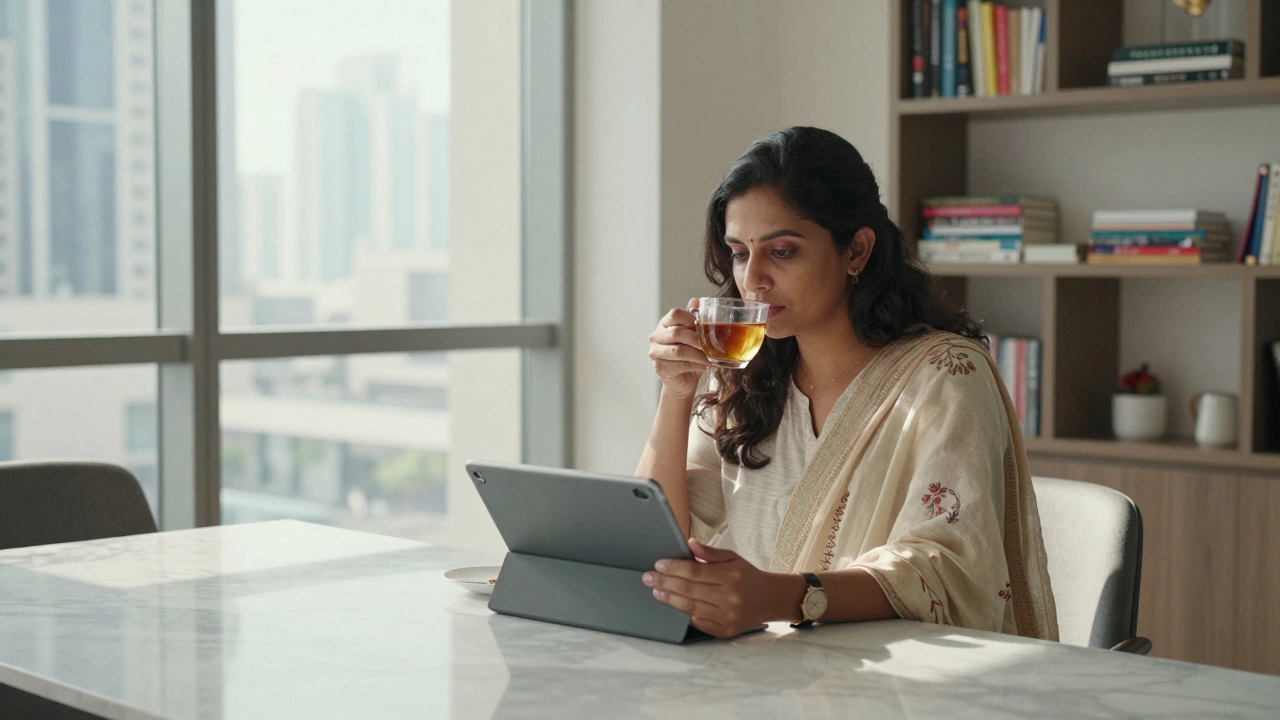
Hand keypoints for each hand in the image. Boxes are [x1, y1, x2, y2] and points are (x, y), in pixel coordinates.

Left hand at [642, 538, 795, 637]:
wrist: (769, 599)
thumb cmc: (748, 576)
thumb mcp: (732, 558)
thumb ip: (710, 552)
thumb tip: (689, 544)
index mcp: (731, 576)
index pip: (695, 571)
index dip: (674, 568)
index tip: (658, 564)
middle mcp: (729, 598)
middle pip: (689, 590)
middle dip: (665, 582)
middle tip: (648, 577)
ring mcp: (726, 616)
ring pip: (690, 608)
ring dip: (670, 599)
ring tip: (656, 591)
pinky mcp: (724, 631)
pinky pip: (698, 622)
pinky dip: (683, 613)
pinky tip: (672, 605)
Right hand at [647, 298, 709, 400]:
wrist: (682, 380)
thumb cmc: (689, 355)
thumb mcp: (694, 336)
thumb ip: (694, 319)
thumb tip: (696, 301)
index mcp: (665, 324)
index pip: (675, 314)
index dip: (691, 318)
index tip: (704, 326)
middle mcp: (656, 336)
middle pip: (677, 333)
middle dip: (697, 340)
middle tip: (712, 345)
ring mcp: (655, 352)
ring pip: (679, 351)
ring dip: (698, 355)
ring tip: (711, 358)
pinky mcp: (659, 367)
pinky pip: (680, 365)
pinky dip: (696, 365)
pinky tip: (705, 366)